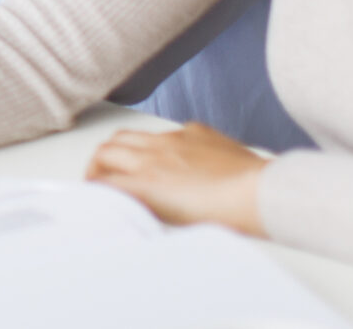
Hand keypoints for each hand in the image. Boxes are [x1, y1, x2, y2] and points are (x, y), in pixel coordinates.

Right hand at [86, 123, 268, 234]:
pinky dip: (154, 142)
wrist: (260, 194)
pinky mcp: (193, 131)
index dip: (92, 187)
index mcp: (146, 182)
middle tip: (100, 177)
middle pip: (107, 150)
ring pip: (128, 135)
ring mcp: (172, 139)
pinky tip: (167, 155)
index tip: (94, 193)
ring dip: (118, 148)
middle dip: (97, 164)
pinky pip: (163, 132)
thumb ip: (148, 205)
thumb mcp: (177, 221)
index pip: (102, 180)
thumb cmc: (227, 215)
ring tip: (123, 161)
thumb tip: (136, 200)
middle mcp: (153, 154)